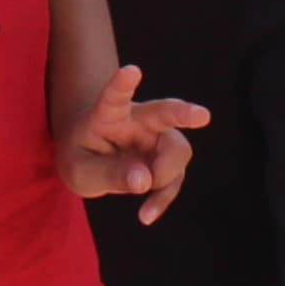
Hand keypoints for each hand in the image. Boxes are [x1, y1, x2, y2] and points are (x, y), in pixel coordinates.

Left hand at [55, 60, 207, 222]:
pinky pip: (174, 179)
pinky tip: (145, 215)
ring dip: (163, 176)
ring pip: (176, 150)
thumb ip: (109, 174)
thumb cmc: (81, 156)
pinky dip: (162, 199)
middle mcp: (138, 121)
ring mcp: (156, 138)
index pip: (115, 97)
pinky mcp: (166, 159)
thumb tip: (144, 181)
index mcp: (108, 114)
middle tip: (203, 115)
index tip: (132, 70)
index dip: (123, 84)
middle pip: (163, 112)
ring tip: (139, 195)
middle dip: (183, 113)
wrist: (89, 158)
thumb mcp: (81, 171)